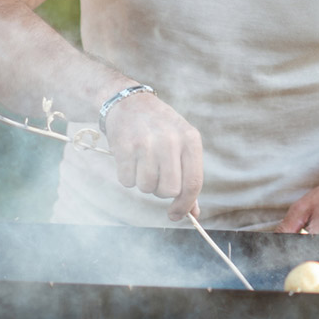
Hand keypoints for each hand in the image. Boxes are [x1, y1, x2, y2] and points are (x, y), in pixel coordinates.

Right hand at [103, 92, 203, 220]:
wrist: (129, 102)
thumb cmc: (160, 128)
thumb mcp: (181, 144)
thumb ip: (188, 177)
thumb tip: (194, 214)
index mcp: (190, 139)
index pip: (193, 183)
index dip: (185, 205)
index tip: (176, 215)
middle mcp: (170, 140)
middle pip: (169, 190)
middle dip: (161, 190)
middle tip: (156, 176)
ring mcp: (147, 143)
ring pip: (147, 188)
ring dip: (143, 182)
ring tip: (142, 164)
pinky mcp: (124, 147)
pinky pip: (127, 181)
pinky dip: (127, 177)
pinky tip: (130, 160)